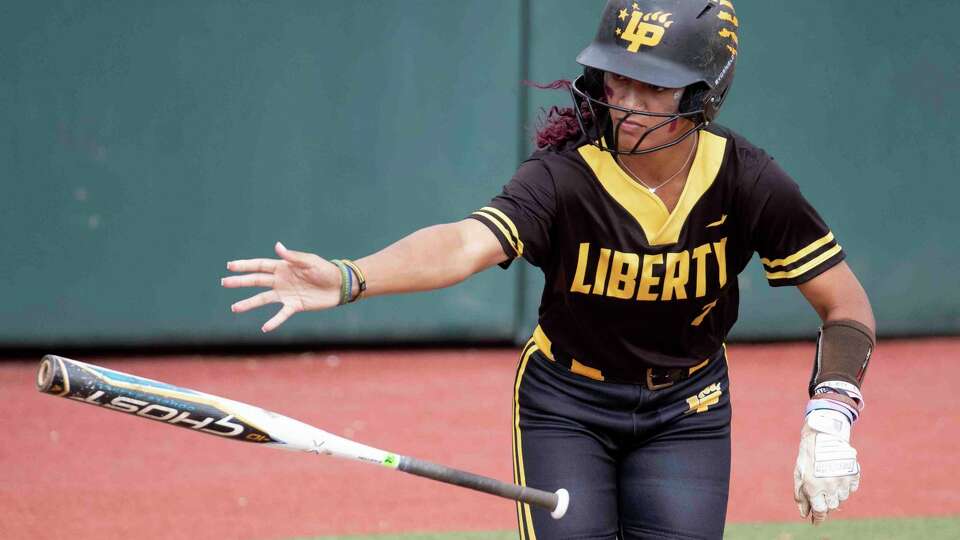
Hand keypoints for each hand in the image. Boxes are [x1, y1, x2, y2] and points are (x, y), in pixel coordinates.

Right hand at [221, 242, 341, 331]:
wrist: (340, 285)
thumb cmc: (325, 270)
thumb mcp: (309, 261)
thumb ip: (292, 257)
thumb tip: (277, 246)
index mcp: (283, 267)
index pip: (260, 266)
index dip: (245, 265)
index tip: (230, 266)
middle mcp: (281, 281)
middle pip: (256, 281)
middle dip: (240, 282)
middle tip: (224, 283)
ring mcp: (286, 294)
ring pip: (263, 299)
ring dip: (249, 303)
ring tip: (234, 308)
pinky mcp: (295, 306)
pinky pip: (281, 314)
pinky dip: (273, 321)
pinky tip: (264, 328)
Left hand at [793, 409, 859, 524]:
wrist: (823, 435)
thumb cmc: (807, 455)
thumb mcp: (799, 474)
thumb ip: (800, 496)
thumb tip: (804, 514)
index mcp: (814, 487)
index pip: (820, 511)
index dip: (818, 518)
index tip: (816, 522)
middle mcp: (830, 486)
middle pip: (832, 506)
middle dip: (825, 503)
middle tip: (821, 495)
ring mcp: (843, 480)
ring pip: (842, 497)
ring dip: (835, 495)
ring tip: (828, 481)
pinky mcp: (853, 474)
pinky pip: (852, 488)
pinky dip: (845, 487)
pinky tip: (838, 477)